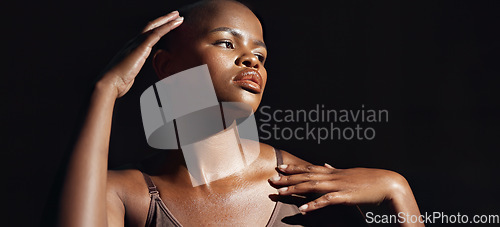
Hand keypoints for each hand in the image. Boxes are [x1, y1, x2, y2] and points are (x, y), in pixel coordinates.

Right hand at [97, 11, 182, 97]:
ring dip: (167, 21)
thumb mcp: (131, 71)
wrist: (110, 82)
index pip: (147, 33)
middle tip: (176, 15)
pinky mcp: (141, 48)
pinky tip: (174, 24)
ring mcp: (137, 44)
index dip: (158, 27)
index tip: (169, 23)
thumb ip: (137, 66)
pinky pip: (156, 34)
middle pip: (151, 26)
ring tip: (178, 17)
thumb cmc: (119, 80)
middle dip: (164, 19)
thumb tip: (141, 68)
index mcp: (132, 47)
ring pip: (154, 27)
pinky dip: (166, 28)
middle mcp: (134, 42)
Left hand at [269, 164, 410, 213]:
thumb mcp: (350, 173)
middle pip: (306, 176)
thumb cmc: (371, 180)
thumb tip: (326, 164)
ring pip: (311, 186)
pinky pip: (326, 201)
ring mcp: (339, 185)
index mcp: (335, 172)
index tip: (281, 167)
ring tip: (279, 192)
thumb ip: (336, 170)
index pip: (310, 168)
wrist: (389, 184)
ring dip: (294, 189)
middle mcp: (334, 176)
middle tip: (272, 178)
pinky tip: (302, 209)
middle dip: (288, 178)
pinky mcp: (345, 196)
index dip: (294, 168)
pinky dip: (313, 205)